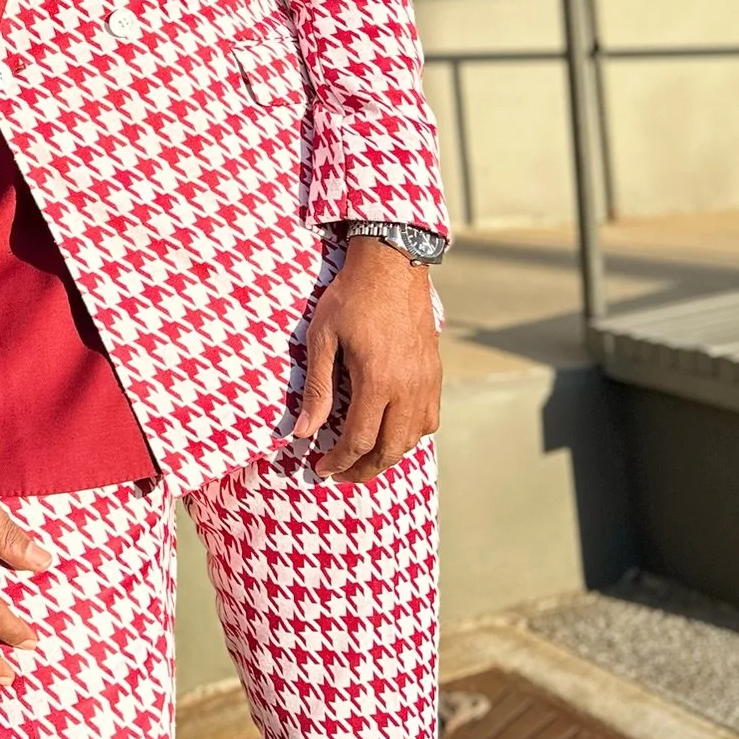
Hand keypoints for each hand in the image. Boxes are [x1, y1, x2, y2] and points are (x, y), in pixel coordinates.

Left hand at [294, 236, 440, 484]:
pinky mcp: (434, 373)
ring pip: (413, 438)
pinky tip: (391, 431)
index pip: (359, 440)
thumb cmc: (351, 297)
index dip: (339, 461)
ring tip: (363, 457)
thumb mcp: (322, 338)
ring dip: (388, 455)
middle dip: (364, 469)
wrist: (392, 265)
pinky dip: (410, 435)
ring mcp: (426, 382)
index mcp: (377, 381)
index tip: (321, 468)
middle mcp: (407, 388)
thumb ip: (317, 388)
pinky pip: (429, 419)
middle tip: (341, 473)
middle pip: (390, 449)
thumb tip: (304, 431)